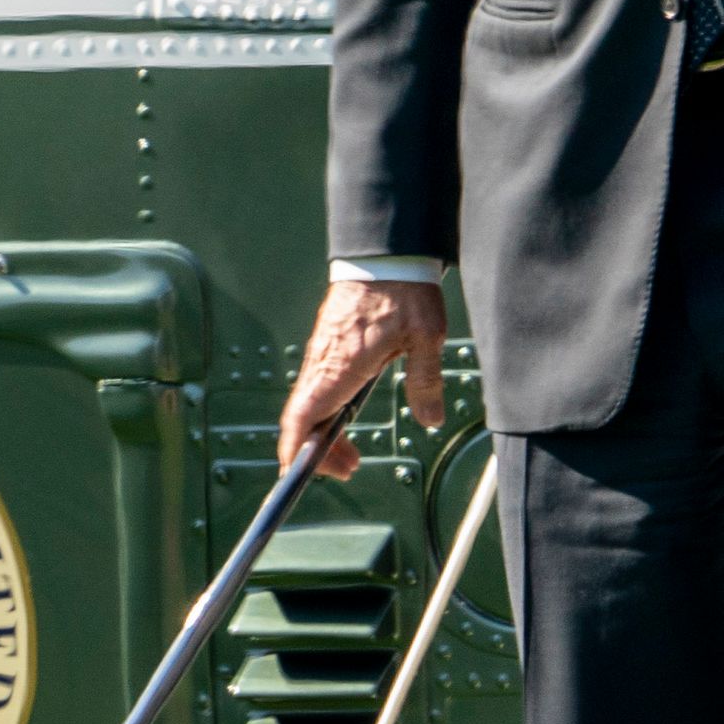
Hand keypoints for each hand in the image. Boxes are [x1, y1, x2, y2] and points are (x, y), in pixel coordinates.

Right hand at [278, 278, 450, 477]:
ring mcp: (323, 349)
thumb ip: (425, 381)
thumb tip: (429, 419)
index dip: (294, 450)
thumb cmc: (404, 289)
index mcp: (341, 366)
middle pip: (303, 418)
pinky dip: (326, 409)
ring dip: (324, 431)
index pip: (301, 418)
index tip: (297, 475)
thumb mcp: (426, 337)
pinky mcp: (329, 339)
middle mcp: (324, 360)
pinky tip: (347, 412)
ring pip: (310, 401)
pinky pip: (317, 384)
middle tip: (348, 470)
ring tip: (352, 453)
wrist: (387, 249)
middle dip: (317, 451)